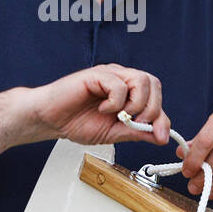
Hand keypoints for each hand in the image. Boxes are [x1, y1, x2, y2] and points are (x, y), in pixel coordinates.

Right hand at [21, 64, 170, 146]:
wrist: (50, 119)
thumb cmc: (76, 122)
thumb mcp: (114, 133)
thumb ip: (137, 132)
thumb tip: (161, 136)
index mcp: (128, 91)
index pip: (156, 95)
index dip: (161, 115)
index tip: (160, 136)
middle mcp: (121, 79)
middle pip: (153, 83)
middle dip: (152, 109)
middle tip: (136, 124)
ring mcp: (110, 75)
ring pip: (140, 80)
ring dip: (135, 104)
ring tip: (120, 116)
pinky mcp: (97, 75)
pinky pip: (118, 85)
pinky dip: (115, 102)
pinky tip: (103, 109)